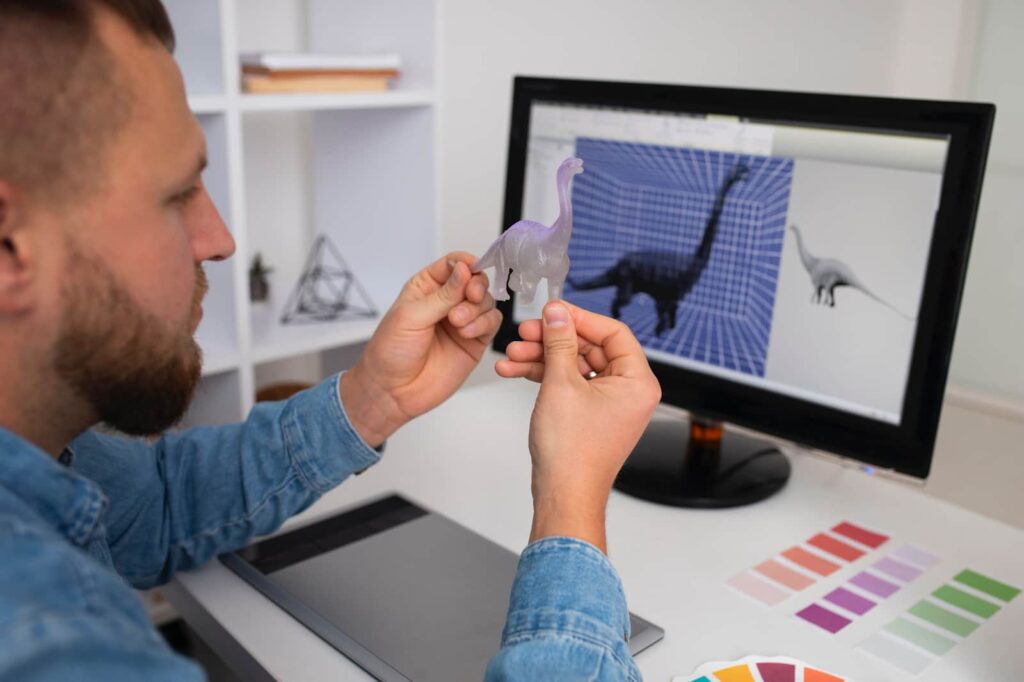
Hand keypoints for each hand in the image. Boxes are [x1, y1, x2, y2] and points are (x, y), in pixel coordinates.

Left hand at [340, 252, 501, 446]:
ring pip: (486, 301)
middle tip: (469, 297)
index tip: (470, 270)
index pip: (453, 264)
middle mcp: (447, 301)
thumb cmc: (390, 351)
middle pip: (476, 280)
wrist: (392, 392)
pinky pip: (491, 323)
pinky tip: (466, 334)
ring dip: (476, 309)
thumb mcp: (411, 316)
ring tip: (458, 324)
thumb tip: (464, 269)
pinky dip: (484, 324)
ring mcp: (462, 321)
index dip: (466, 263)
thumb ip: (443, 294)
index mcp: (426, 287)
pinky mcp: (474, 341)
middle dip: (476, 287)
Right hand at [496, 301, 660, 551]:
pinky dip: (544, 377)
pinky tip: (515, 371)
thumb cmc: (573, 453)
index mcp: (637, 382)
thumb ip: (559, 342)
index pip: (613, 332)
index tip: (553, 310)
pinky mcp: (590, 414)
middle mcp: (629, 391)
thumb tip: (557, 313)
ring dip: (542, 358)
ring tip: (511, 355)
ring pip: (574, 365)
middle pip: (590, 347)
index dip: (580, 318)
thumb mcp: (561, 383)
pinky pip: (569, 384)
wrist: (563, 495)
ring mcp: (610, 404)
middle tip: (526, 332)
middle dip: (552, 340)